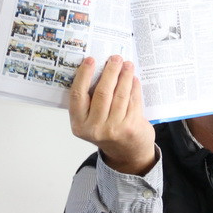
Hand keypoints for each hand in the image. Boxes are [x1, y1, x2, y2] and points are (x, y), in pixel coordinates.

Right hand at [68, 55, 156, 174]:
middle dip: (110, 71)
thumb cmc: (107, 130)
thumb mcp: (91, 119)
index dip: (84, 75)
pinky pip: (132, 101)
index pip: (78, 95)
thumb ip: (91, 100)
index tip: (90, 59)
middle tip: (115, 58)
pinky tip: (133, 79)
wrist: (127, 153)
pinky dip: (134, 88)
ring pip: (119, 95)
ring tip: (127, 65)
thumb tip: (99, 68)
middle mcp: (94, 128)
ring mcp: (113, 129)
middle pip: (102, 92)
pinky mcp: (130, 128)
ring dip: (124, 77)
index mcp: (79, 124)